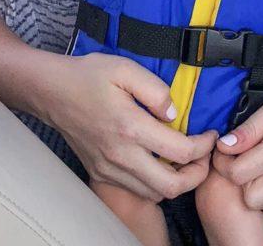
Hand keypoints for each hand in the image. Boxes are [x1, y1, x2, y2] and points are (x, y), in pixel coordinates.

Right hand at [42, 53, 216, 200]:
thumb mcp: (124, 68)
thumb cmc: (88, 75)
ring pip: (155, 194)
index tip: (210, 134)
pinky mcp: (101, 173)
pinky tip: (159, 161)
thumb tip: (174, 113)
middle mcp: (120, 155)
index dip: (204, 146)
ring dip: (176, 181)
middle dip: (197, 174)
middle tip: (204, 156)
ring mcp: (109, 168)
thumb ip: (155, 89)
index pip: (181, 151)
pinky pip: (136, 189)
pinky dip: (154, 183)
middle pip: (172, 186)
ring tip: (185, 160)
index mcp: (130, 127)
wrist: (52, 91)